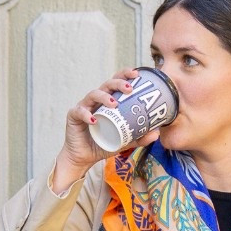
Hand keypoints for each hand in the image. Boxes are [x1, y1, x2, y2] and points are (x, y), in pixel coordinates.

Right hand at [50, 70, 139, 195]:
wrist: (84, 157)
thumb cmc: (103, 144)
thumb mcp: (125, 141)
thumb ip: (139, 137)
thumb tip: (157, 133)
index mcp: (108, 101)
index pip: (117, 83)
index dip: (125, 75)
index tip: (137, 74)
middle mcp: (97, 100)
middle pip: (107, 84)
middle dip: (118, 83)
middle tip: (129, 89)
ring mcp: (84, 106)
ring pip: (93, 94)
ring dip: (104, 97)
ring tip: (114, 104)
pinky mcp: (73, 116)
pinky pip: (79, 112)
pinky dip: (86, 114)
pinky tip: (94, 120)